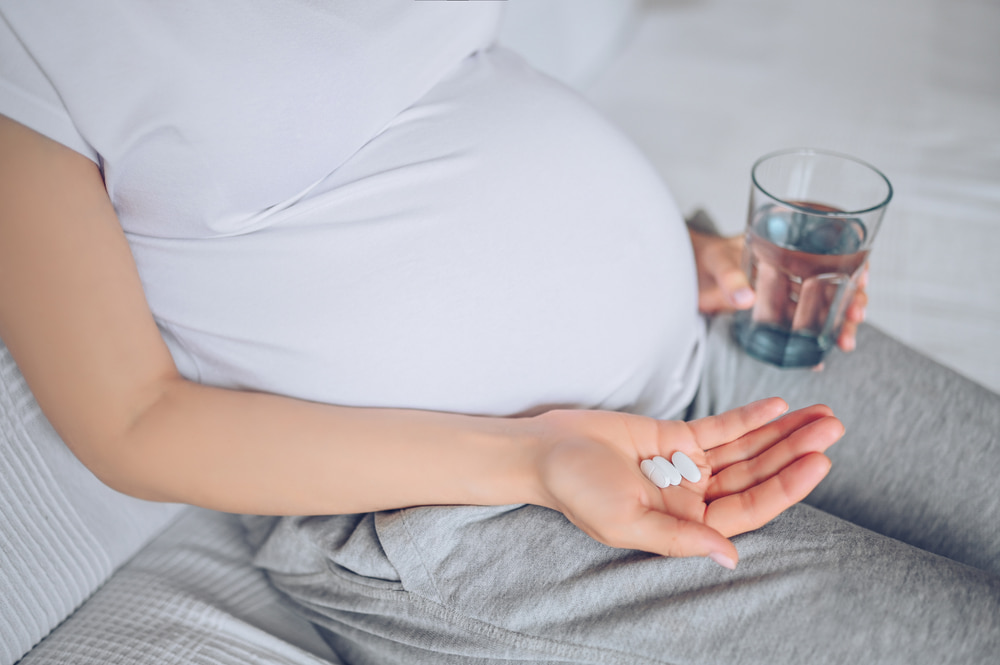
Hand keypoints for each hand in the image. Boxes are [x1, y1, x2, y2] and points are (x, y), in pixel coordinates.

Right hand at [532, 398, 842, 567]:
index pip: (750, 507)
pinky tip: (779, 406)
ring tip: (821, 415)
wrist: (545, 452)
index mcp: (687, 526)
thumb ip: (677, 539)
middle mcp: (694, 497)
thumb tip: (728, 556)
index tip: (820, 461)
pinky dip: (749, 418)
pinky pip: (720, 428)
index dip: (787, 485)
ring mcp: (687, 466)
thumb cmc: (577, 492)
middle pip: (757, 474)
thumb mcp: (625, 522)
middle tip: (834, 427)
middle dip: (796, 451)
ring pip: (746, 449)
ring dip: (782, 433)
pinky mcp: (674, 438)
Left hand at [687, 227, 867, 353]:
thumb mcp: (716, 261)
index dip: (854, 261)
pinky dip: (809, 341)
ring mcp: (783, 291)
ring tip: (845, 342)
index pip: (832, 248)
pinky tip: (819, 359)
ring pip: (821, 306)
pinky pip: (797, 326)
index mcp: (786, 243)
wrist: (680, 273)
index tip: (863, 279)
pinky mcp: (771, 312)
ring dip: (836, 324)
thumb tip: (745, 297)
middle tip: (856, 318)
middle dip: (851, 300)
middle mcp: (791, 267)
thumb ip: (729, 278)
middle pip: (834, 281)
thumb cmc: (701, 257)